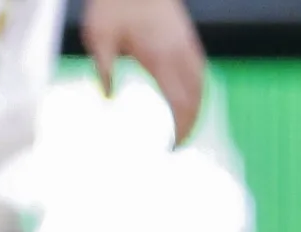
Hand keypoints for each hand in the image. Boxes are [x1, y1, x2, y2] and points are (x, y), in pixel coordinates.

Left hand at [81, 0, 205, 144]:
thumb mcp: (98, 37)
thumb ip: (104, 69)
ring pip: (202, 84)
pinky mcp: (186, 35)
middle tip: (178, 147)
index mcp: (160, 57)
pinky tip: (188, 99)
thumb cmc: (113, 2)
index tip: (172, 148)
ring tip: (184, 129)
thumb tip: (108, 99)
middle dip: (190, 126)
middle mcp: (179, 52)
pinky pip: (199, 70)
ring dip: (197, 109)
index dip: (181, 130)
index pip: (180, 103)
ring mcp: (186, 42)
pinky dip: (198, 90)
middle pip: (196, 98)